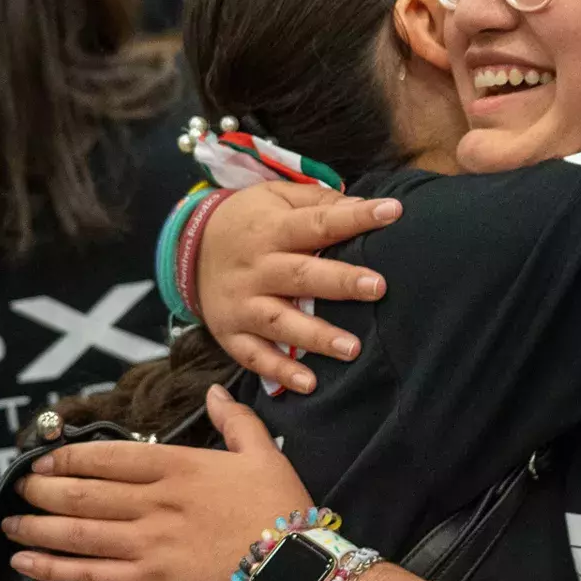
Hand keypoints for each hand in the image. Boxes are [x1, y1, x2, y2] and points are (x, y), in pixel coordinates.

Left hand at [6, 386, 313, 580]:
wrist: (292, 572)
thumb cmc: (282, 511)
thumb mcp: (264, 454)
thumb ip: (235, 421)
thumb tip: (212, 392)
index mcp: (179, 467)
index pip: (110, 457)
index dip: (70, 457)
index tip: (44, 459)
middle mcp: (155, 502)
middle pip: (84, 493)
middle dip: (43, 490)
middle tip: (20, 489)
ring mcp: (148, 544)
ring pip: (78, 532)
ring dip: (37, 526)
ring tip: (11, 523)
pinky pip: (90, 575)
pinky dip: (53, 568)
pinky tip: (26, 561)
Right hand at [198, 184, 402, 392]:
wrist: (188, 248)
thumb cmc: (248, 220)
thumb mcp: (276, 196)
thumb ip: (318, 200)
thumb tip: (363, 205)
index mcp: (271, 229)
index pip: (318, 223)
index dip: (354, 218)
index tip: (392, 212)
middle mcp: (256, 268)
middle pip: (300, 276)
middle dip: (340, 282)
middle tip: (378, 287)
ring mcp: (241, 304)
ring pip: (280, 322)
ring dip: (316, 337)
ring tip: (353, 348)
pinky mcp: (230, 333)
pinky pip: (254, 356)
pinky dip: (280, 372)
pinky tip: (309, 383)